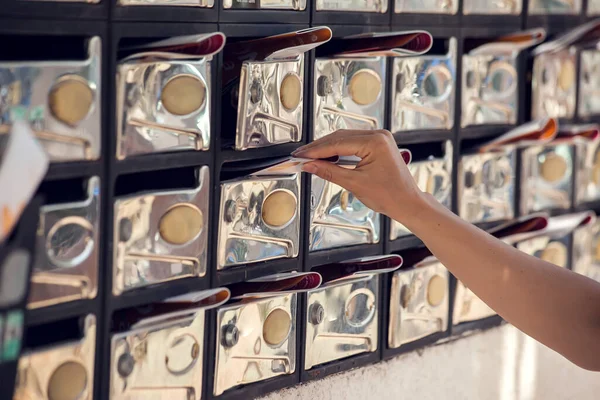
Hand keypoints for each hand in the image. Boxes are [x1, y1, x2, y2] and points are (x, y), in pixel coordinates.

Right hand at [292, 129, 424, 222]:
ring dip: (327, 147)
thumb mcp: (354, 184)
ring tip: (310, 157)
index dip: (316, 150)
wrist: (407, 203)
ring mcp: (379, 138)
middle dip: (319, 148)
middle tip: (301, 156)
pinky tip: (326, 156)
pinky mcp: (378, 144)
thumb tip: (310, 165)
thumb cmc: (390, 195)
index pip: (337, 143)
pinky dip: (339, 149)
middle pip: (340, 137)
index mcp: (375, 142)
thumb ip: (329, 171)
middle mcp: (378, 135)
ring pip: (345, 138)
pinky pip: (353, 143)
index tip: (300, 156)